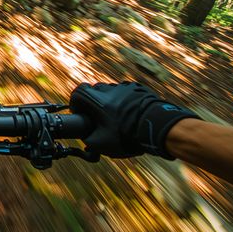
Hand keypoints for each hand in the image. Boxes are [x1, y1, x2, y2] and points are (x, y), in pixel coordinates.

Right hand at [69, 82, 198, 158]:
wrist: (156, 126)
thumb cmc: (127, 135)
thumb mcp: (101, 144)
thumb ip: (88, 139)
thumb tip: (85, 137)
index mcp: (96, 99)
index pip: (77, 93)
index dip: (76, 104)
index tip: (81, 114)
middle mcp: (108, 89)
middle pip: (94, 91)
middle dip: (94, 103)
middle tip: (99, 119)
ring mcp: (124, 87)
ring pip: (110, 92)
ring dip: (110, 103)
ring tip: (118, 119)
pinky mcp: (138, 89)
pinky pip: (126, 93)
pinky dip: (124, 102)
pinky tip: (130, 116)